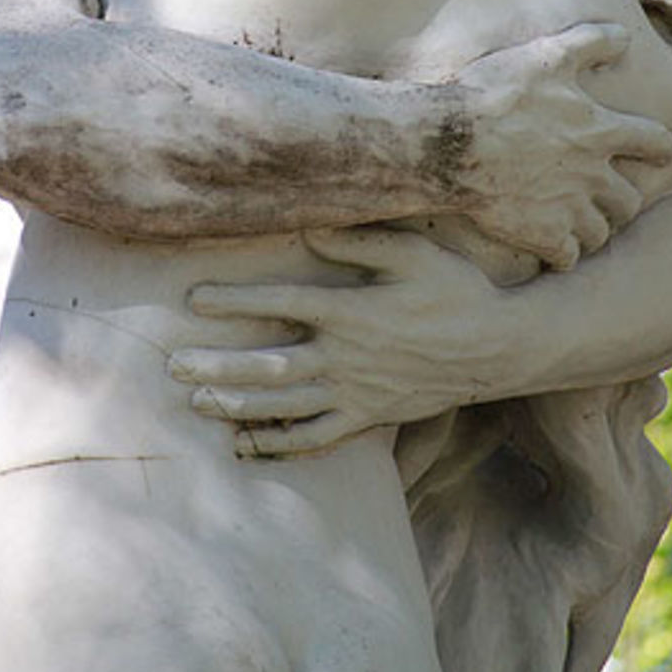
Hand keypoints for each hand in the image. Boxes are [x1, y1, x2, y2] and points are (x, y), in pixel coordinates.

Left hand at [171, 227, 515, 457]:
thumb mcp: (414, 253)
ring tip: (197, 403)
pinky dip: (280, 443)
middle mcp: (348, 356)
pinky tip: (246, 445)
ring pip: (286, 405)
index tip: (194, 299)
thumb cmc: (456, 289)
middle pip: (271, 364)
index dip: (236, 301)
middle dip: (219, 366)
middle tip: (173, 368)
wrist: (498, 347)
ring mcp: (358, 392)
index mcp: (353, 310)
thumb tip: (307, 227)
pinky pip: (318, 436)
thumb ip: (359, 241)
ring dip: (238, 405)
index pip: (282, 303)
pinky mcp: (371, 416)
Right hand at [455, 23, 671, 268]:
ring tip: (579, 223)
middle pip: (629, 199)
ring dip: (593, 228)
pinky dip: (563, 253)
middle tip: (609, 197)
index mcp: (598, 129)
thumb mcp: (544, 55)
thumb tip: (625, 35)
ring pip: (601, 232)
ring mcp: (568, 207)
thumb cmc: (493, 93)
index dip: (661, 148)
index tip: (660, 153)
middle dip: (622, 198)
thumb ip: (590, 42)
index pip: (656, 142)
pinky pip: (568, 257)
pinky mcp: (541, 235)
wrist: (448, 142)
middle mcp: (592, 172)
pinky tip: (551, 245)